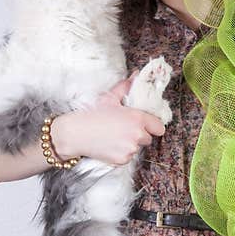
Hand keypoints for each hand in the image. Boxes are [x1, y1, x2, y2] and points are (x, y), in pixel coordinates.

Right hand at [50, 70, 165, 165]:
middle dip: (139, 134)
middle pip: (148, 138)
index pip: (159, 127)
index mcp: (137, 118)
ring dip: (130, 144)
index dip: (152, 125)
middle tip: (123, 129)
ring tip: (113, 136)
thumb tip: (137, 75)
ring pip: (137, 148)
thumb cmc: (92, 114)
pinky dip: (121, 153)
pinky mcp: (122, 160)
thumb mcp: (110, 98)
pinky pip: (128, 157)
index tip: (145, 124)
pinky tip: (109, 145)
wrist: (75, 134)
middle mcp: (137, 135)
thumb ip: (126, 87)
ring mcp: (130, 149)